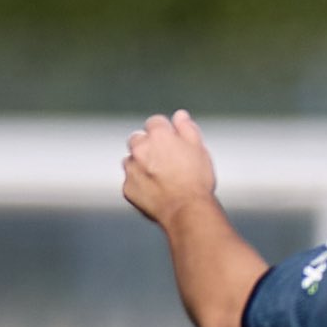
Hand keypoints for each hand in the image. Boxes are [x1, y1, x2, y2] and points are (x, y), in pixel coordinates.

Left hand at [122, 111, 218, 228]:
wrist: (187, 210)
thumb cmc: (197, 180)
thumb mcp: (199, 150)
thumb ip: (187, 129)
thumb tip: (180, 115)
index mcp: (158, 134)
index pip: (156, 122)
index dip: (166, 133)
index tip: (175, 145)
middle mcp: (140, 148)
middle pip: (138, 140)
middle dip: (148, 147)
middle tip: (167, 163)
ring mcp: (131, 168)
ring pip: (131, 161)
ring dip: (141, 165)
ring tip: (162, 180)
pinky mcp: (127, 188)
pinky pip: (131, 182)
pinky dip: (140, 185)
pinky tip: (157, 193)